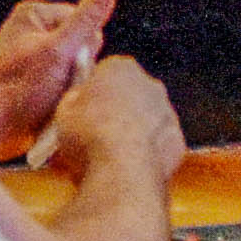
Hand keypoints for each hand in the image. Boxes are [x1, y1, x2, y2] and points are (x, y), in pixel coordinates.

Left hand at [0, 0, 113, 163]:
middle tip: (61, 85)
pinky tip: (53, 104)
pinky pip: (63, 79)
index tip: (68, 67)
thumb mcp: (60, 50)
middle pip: (81, 43)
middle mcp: (31, 28)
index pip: (86, 21)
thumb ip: (86, 18)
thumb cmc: (21, 90)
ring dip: (73, 83)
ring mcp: (31, 52)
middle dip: (79, 67)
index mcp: (34, 13)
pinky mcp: (33, 75)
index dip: (84, 49)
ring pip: (75, 64)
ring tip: (56, 97)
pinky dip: (63, 92)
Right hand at [39, 50, 183, 203]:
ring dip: (133, 132)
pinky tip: (129, 167)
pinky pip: (159, 144)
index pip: (106, 72)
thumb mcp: (63, 113)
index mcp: (120, 68)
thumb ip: (73, 99)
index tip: (83, 109)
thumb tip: (77, 100)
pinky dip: (148, 153)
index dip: (93, 93)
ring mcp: (168, 113)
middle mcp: (150, 85)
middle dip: (116, 111)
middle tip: (94, 134)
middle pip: (130, 95)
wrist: (122, 171)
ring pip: (147, 119)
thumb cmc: (90, 137)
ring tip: (110, 156)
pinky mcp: (178, 141)